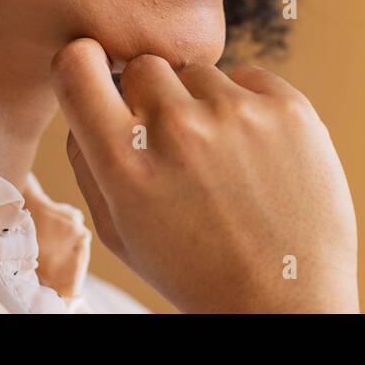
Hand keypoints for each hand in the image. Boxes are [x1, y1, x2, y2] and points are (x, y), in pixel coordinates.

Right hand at [48, 38, 358, 312]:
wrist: (284, 301)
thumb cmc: (195, 270)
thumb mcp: (119, 231)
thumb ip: (87, 159)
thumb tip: (84, 95)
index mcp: (125, 165)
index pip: (76, 63)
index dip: (84, 67)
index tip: (98, 80)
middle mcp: (179, 130)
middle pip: (144, 65)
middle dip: (152, 97)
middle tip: (174, 146)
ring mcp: (238, 114)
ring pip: (198, 72)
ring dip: (202, 104)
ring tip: (221, 161)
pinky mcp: (289, 108)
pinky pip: (248, 77)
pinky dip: (247, 106)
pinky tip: (253, 154)